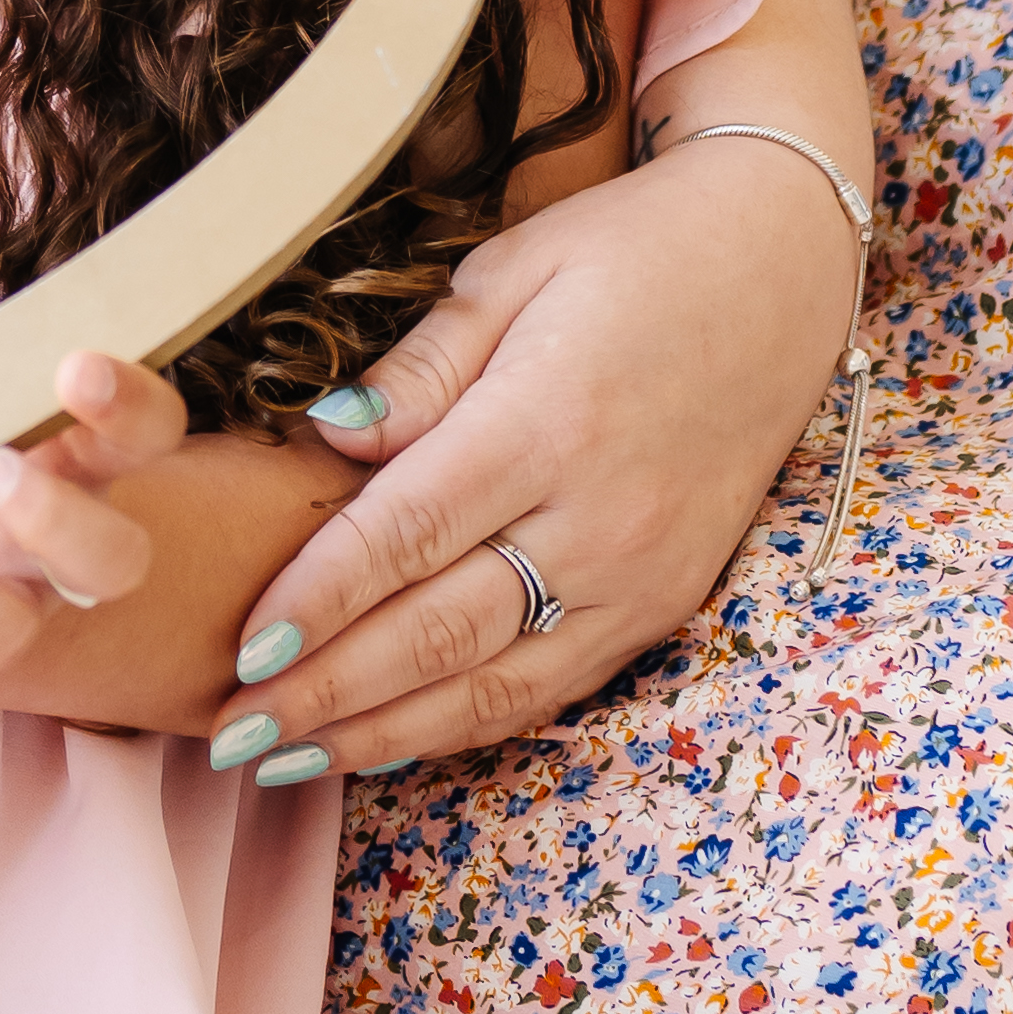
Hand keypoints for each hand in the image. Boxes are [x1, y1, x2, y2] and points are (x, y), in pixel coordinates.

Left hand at [217, 130, 858, 773]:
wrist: (781, 269)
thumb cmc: (631, 254)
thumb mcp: (514, 271)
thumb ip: (420, 369)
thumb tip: (327, 437)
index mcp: (546, 421)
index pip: (406, 534)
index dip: (317, 601)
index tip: (243, 649)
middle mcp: (598, 517)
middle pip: (438, 631)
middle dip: (324, 694)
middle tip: (230, 734)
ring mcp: (640, 574)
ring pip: (492, 685)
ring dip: (380, 734)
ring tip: (283, 759)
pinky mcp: (664, 604)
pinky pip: (550, 688)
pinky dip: (463, 726)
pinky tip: (386, 742)